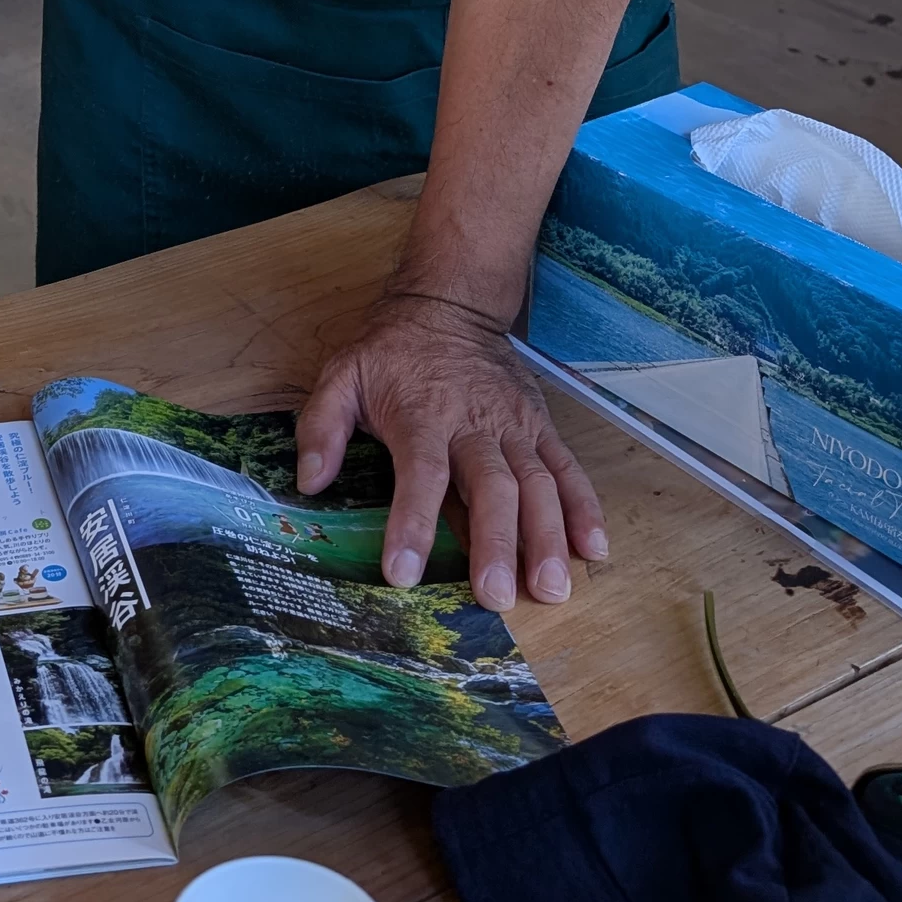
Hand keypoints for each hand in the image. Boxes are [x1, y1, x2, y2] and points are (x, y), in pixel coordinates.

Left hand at [294, 292, 607, 613]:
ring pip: (538, 482)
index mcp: (422, 416)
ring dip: (547, 536)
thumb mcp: (342, 374)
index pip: (420, 474)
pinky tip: (592, 549)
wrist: (450, 304)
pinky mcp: (540, 424)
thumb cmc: (392, 351)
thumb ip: (322, 425)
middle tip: (498, 597)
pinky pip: (566, 467)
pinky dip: (584, 507)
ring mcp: (514, 425)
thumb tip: (309, 480)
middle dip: (497, 543)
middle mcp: (474, 424)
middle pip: (492, 486)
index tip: (403, 574)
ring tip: (551, 588)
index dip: (411, 523)